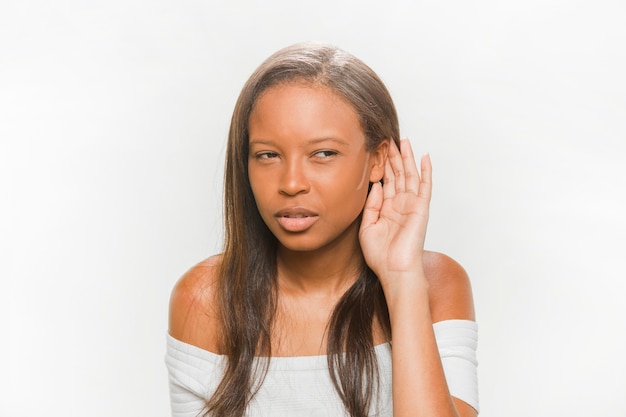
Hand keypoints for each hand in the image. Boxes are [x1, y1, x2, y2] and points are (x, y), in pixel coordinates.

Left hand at [359, 138, 431, 288]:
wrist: (394, 270)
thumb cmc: (381, 256)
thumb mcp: (367, 227)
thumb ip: (370, 205)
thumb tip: (375, 186)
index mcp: (387, 209)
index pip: (386, 182)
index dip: (383, 166)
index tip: (379, 150)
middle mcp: (400, 205)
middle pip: (398, 175)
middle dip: (394, 157)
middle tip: (390, 139)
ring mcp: (412, 205)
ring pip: (410, 176)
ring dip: (407, 158)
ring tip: (405, 141)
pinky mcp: (421, 208)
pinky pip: (424, 186)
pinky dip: (426, 171)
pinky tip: (425, 158)